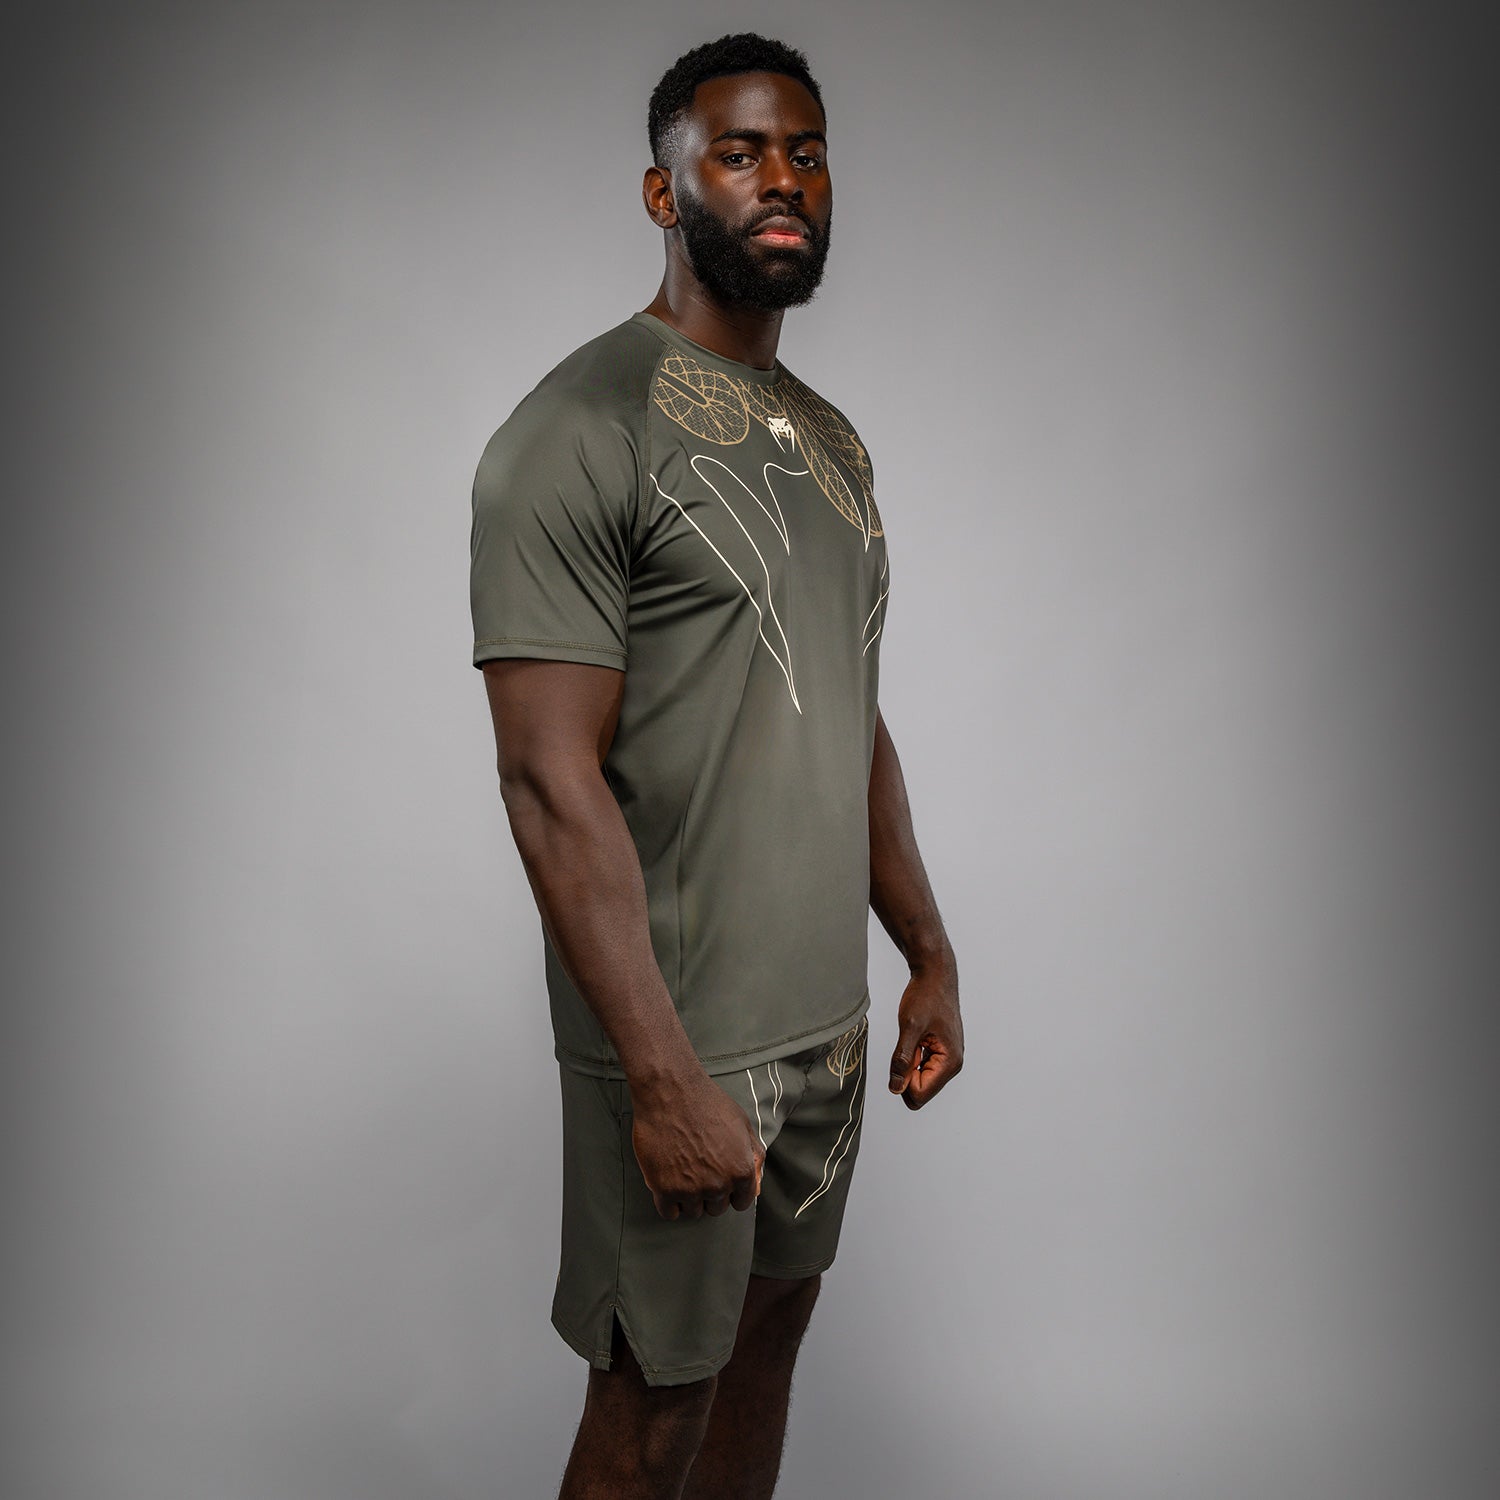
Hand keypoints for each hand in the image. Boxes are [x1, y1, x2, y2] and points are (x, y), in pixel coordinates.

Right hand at [629, 1070, 765, 1219]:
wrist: (670, 1091)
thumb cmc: (707, 1103)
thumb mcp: (742, 1125)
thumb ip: (753, 1157)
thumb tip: (757, 1186)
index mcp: (741, 1172)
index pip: (741, 1202)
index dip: (731, 1190)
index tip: (719, 1177)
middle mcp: (719, 1185)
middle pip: (717, 1208)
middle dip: (710, 1193)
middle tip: (698, 1168)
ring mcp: (691, 1189)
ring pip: (693, 1212)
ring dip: (689, 1198)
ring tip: (682, 1171)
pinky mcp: (664, 1189)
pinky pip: (669, 1213)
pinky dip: (669, 1202)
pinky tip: (667, 1181)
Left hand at [888, 962, 962, 1109]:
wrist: (935, 975)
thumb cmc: (926, 996)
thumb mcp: (909, 1027)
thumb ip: (902, 1060)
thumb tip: (895, 1088)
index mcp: (950, 1062)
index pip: (920, 1094)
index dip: (903, 1080)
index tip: (902, 1055)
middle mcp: (952, 1064)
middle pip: (920, 1090)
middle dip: (906, 1072)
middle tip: (908, 1043)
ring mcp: (947, 1058)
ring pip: (919, 1079)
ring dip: (909, 1062)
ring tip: (914, 1036)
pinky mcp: (940, 1052)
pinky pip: (921, 1067)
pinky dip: (913, 1055)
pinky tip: (916, 1036)